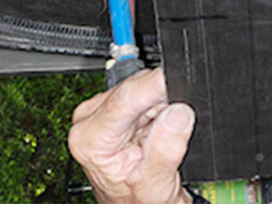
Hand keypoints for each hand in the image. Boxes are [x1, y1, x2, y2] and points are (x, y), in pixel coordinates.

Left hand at [67, 67, 194, 203]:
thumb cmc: (137, 201)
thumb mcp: (155, 185)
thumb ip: (165, 151)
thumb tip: (178, 114)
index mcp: (90, 139)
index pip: (127, 98)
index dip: (158, 86)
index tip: (182, 81)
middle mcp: (89, 120)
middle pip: (136, 86)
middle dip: (162, 98)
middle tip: (176, 123)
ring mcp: (100, 110)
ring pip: (142, 85)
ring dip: (160, 101)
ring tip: (161, 131)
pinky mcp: (113, 105)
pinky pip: (143, 90)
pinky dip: (157, 103)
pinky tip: (155, 125)